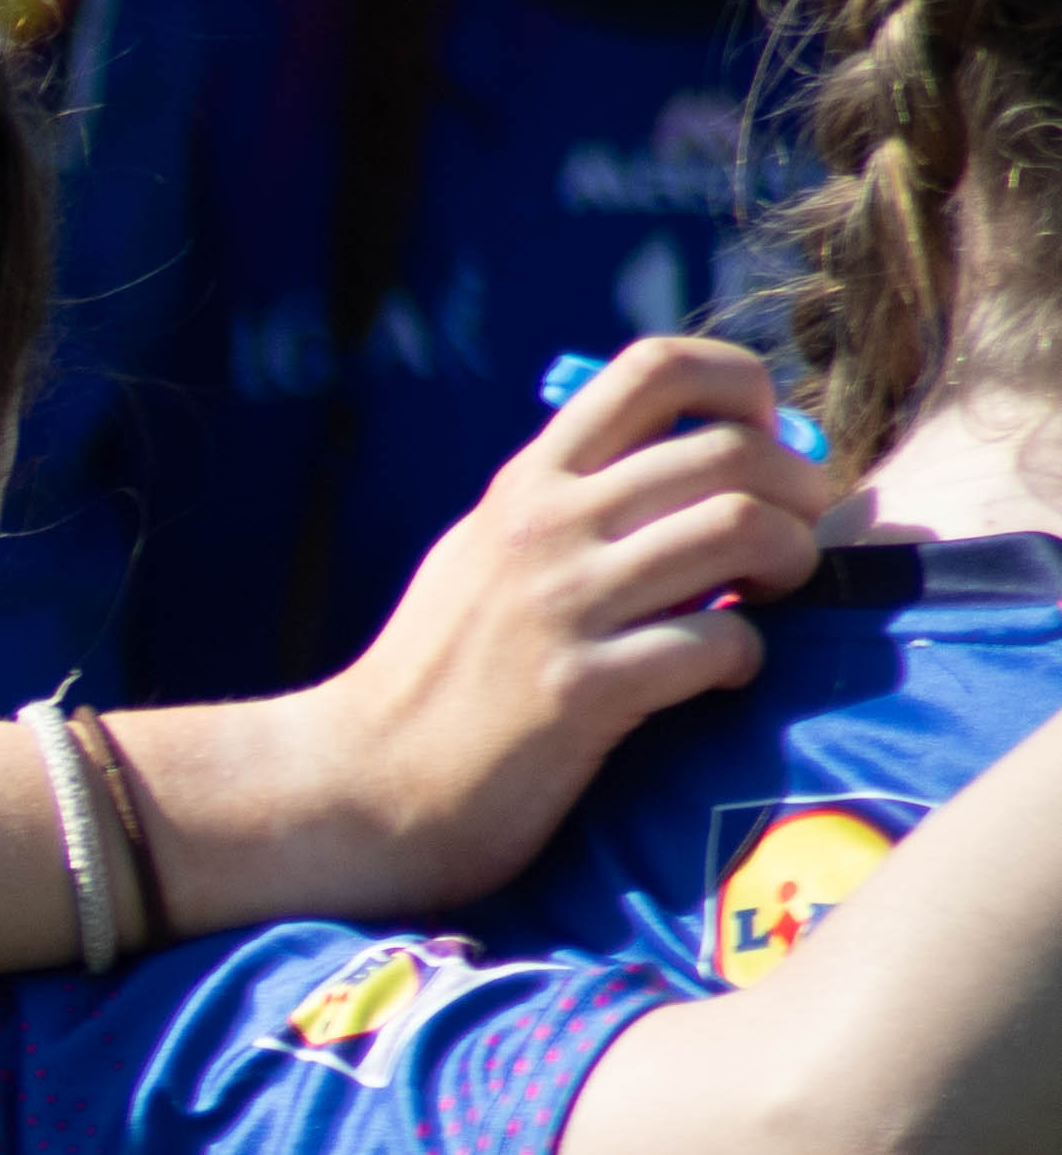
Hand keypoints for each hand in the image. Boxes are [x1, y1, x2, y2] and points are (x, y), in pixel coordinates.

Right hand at [264, 337, 834, 911]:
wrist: (357, 786)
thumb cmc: (433, 679)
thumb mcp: (480, 557)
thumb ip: (564, 509)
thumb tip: (681, 469)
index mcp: (526, 484)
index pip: (655, 369)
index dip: (742, 389)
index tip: (758, 445)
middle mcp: (544, 527)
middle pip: (729, 450)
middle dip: (798, 491)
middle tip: (795, 541)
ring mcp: (561, 606)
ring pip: (741, 528)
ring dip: (790, 563)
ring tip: (770, 600)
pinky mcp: (582, 690)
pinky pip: (719, 642)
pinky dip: (745, 658)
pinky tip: (719, 678)